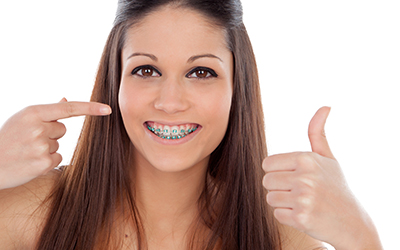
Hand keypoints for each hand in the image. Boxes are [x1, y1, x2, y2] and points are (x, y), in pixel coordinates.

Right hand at [0, 98, 111, 189]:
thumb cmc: (7, 139)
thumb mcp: (22, 119)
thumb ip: (46, 111)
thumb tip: (65, 99)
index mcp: (32, 113)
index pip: (68, 108)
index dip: (90, 108)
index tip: (108, 109)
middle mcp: (38, 128)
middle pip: (62, 128)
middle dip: (50, 133)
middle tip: (28, 140)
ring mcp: (41, 146)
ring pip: (59, 144)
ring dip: (47, 148)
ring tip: (26, 151)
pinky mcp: (43, 163)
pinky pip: (58, 158)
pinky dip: (47, 161)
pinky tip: (30, 161)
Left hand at [262, 107, 381, 248]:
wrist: (352, 221)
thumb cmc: (336, 186)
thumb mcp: (328, 158)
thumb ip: (317, 133)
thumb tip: (325, 106)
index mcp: (306, 159)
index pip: (267, 164)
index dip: (278, 171)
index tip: (294, 176)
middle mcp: (304, 177)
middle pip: (266, 181)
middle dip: (279, 187)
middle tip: (300, 192)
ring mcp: (303, 198)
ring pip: (270, 198)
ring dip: (283, 203)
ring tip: (303, 202)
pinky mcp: (301, 218)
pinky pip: (277, 214)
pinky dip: (288, 217)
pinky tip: (305, 214)